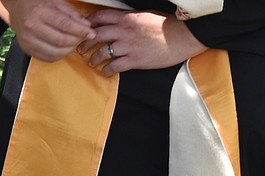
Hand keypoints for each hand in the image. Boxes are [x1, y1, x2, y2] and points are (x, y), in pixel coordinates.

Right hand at [0, 0, 94, 61]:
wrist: (17, 8)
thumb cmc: (38, 3)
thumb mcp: (55, 1)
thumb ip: (71, 13)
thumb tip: (86, 25)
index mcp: (40, 12)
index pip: (64, 25)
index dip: (80, 31)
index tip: (91, 33)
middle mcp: (32, 28)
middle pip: (61, 40)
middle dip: (76, 41)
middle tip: (84, 38)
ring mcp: (28, 41)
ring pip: (55, 52)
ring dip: (69, 50)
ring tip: (75, 43)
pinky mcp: (27, 50)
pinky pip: (47, 58)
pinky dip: (60, 55)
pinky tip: (65, 49)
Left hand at [78, 10, 206, 75]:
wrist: (183, 37)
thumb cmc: (166, 26)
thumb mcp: (145, 15)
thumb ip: (129, 19)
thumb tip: (116, 21)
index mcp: (127, 18)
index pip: (101, 17)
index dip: (89, 23)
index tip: (83, 29)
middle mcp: (125, 31)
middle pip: (96, 35)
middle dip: (85, 42)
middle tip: (80, 48)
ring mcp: (129, 46)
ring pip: (102, 52)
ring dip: (93, 58)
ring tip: (92, 62)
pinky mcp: (135, 60)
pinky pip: (114, 66)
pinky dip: (107, 70)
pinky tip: (105, 72)